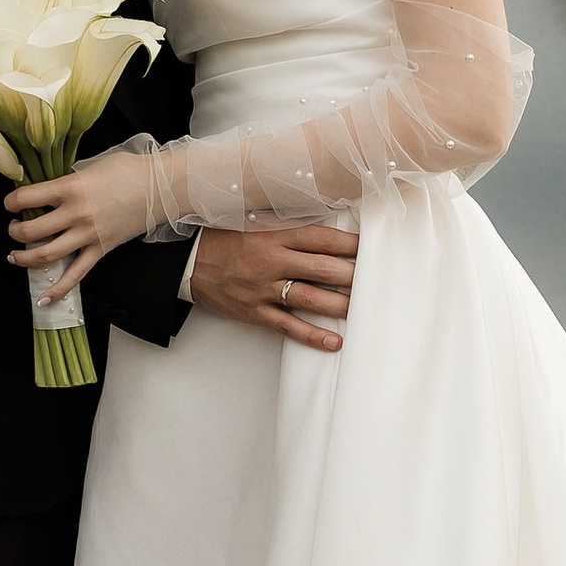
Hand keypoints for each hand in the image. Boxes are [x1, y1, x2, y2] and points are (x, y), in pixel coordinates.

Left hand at [6, 148, 155, 294]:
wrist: (160, 187)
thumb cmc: (127, 170)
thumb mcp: (90, 166)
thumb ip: (66, 180)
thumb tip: (47, 190)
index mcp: (70, 188)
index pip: (26, 198)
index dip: (11, 202)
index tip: (10, 203)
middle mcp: (75, 214)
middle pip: (31, 231)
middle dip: (14, 232)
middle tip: (14, 228)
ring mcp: (88, 235)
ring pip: (46, 255)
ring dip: (25, 258)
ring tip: (16, 256)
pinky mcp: (100, 250)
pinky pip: (76, 275)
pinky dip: (58, 290)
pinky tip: (43, 298)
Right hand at [186, 221, 357, 352]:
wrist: (188, 261)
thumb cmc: (225, 239)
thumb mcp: (257, 223)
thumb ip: (290, 227)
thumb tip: (326, 232)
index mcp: (276, 236)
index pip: (322, 239)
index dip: (350, 245)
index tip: (370, 249)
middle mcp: (273, 261)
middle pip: (323, 269)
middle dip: (354, 276)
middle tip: (377, 280)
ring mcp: (264, 289)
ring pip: (310, 298)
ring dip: (340, 305)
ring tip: (363, 309)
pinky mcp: (255, 311)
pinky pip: (288, 326)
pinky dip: (312, 335)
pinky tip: (334, 341)